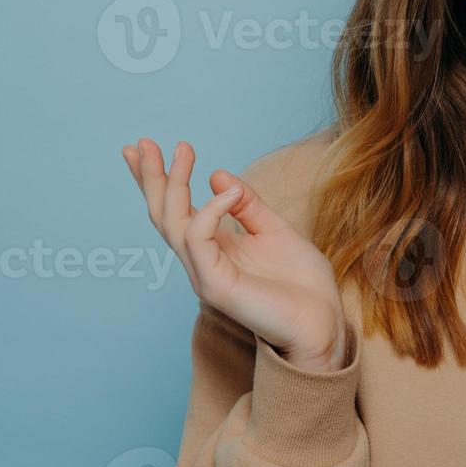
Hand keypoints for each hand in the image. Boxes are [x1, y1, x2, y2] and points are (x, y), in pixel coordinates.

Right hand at [123, 138, 347, 372]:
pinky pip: (199, 241)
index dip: (158, 180)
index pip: (176, 210)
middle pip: (163, 215)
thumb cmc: (301, 284)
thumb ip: (247, 205)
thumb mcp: (275, 230)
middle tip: (143, 143)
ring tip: (183, 149)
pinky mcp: (216, 286)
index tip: (144, 148)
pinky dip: (210, 210)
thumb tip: (218, 174)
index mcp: (214, 248)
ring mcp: (205, 274)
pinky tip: (228, 192)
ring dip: (173, 183)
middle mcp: (203, 260)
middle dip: (151, 178)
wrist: (323, 323)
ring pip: (173, 223)